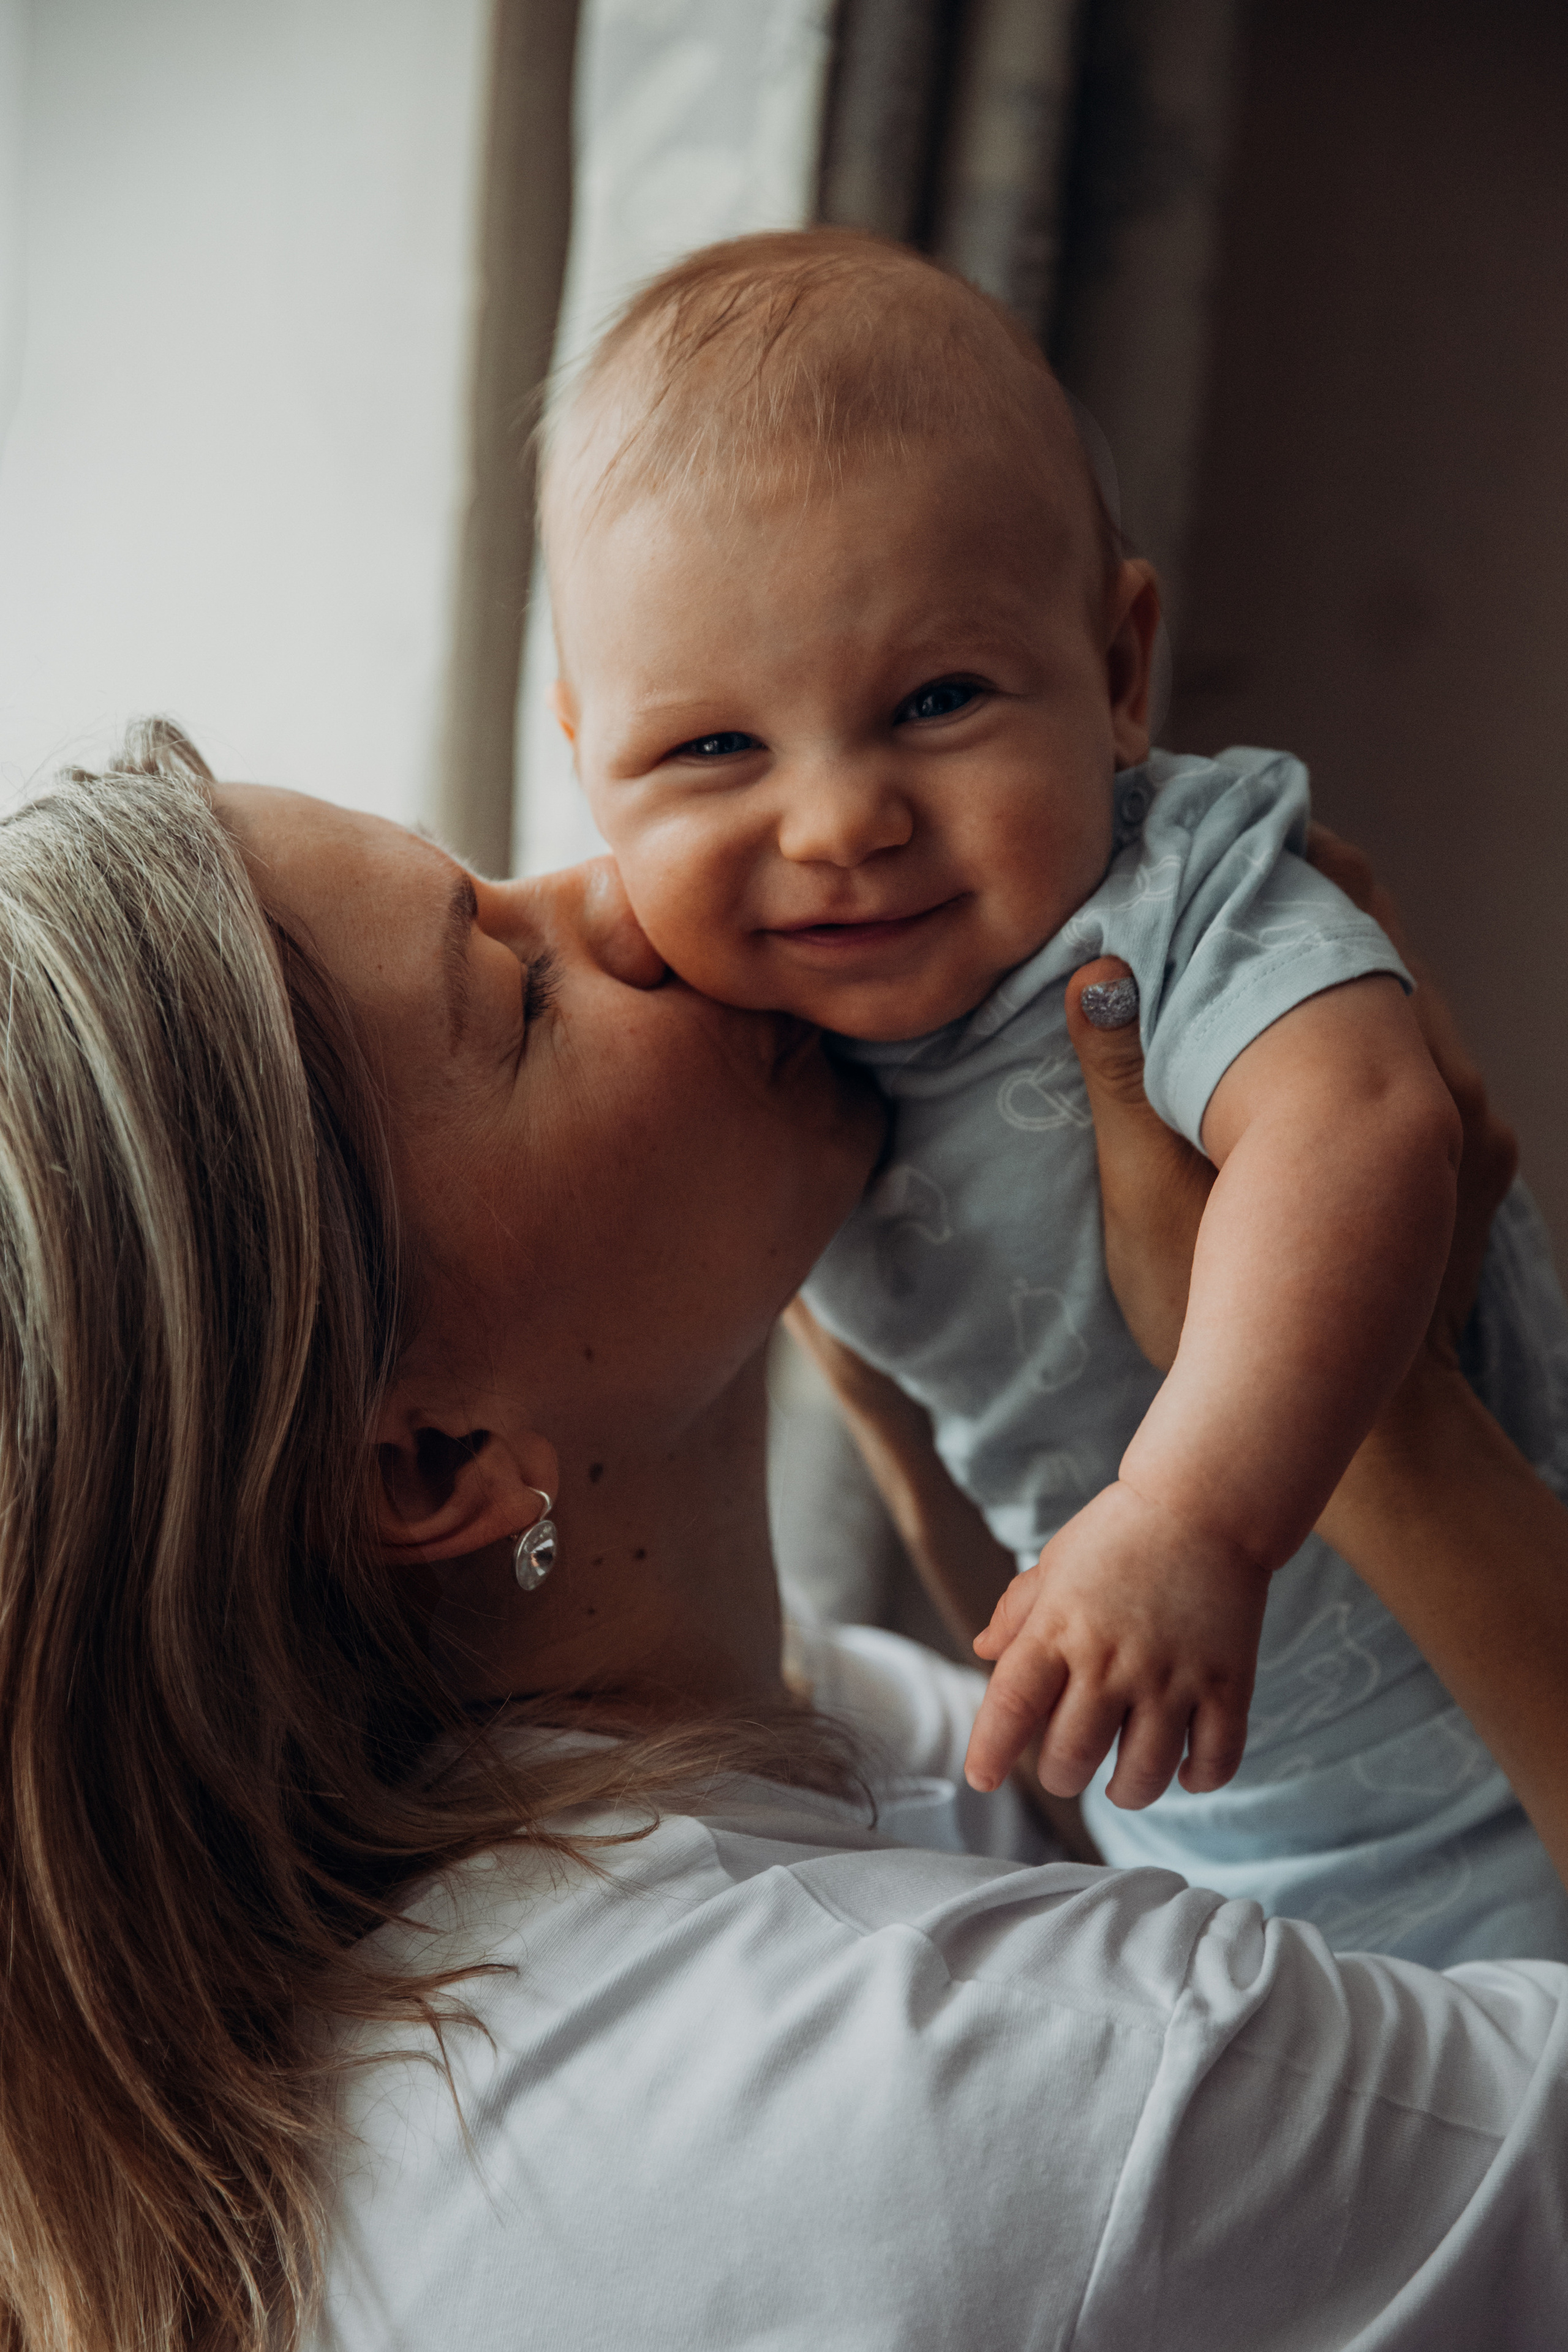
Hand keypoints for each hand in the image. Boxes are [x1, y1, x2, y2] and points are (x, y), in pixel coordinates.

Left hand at [965, 1480, 1266, 1807]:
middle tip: (1068, 1768)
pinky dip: (1199, 1779)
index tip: (982, 1778)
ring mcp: (1171, 1676)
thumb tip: (982, 1651)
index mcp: (1058, 1630)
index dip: (990, 1752)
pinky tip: (1185, 1771)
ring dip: (1127, 1792)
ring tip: (1121, 1784)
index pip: (1011, 1707)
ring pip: (1143, 1774)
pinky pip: (1214, 1760)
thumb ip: (1017, 1612)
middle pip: (1072, 1757)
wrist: (1205, 1503)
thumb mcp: (1056, 1564)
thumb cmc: (1122, 1533)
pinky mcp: (1227, 1684)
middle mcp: (1110, 1660)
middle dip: (1062, 1776)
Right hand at [1068, 832, 1515, 1376]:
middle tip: (1208, 871)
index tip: (1205, 826)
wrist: (1374, 1441)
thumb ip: (1122, 1080)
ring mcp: (1470, 1112)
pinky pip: (1420, 1046)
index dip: (1269, 853)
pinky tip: (1291, 1037)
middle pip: (1373, 929)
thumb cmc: (1238, 1329)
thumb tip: (1096, 967)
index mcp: (1357, 1066)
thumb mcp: (1148, 1204)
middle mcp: (1439, 1072)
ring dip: (1323, 960)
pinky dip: (1359, 1020)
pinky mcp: (1476, 1150)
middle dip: (1292, 893)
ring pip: (1400, 987)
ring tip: (1237, 944)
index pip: (1330, 902)